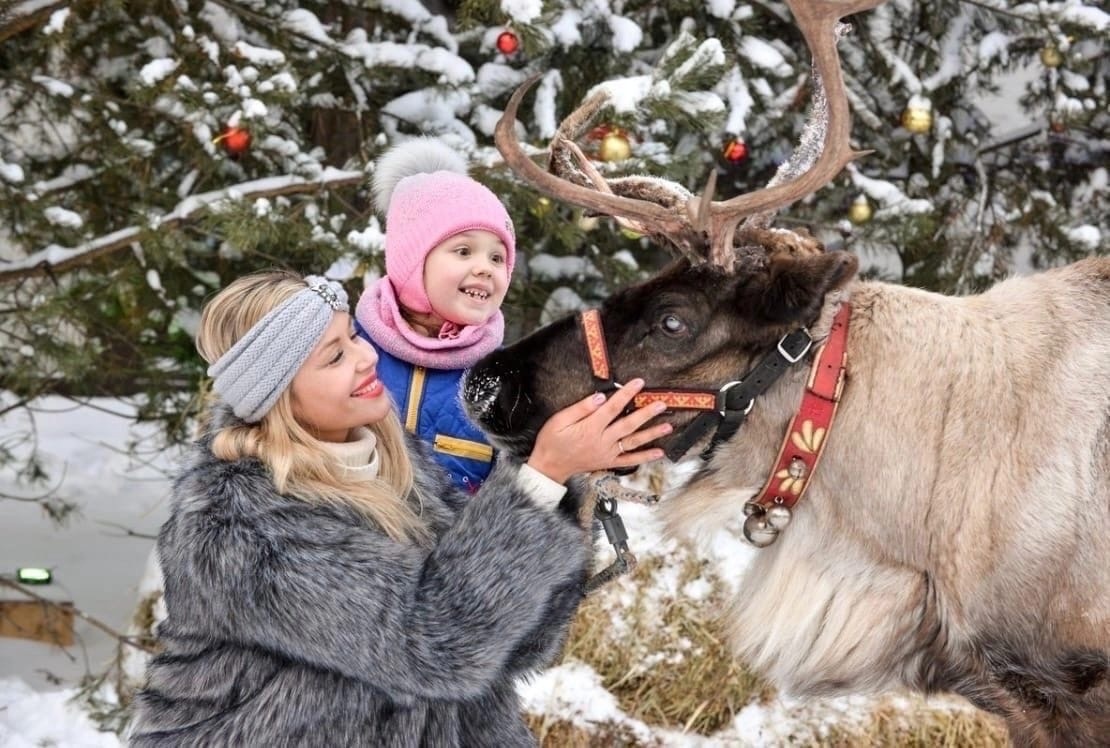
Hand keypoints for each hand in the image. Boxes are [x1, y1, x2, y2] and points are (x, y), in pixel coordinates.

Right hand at [526, 378, 670, 484]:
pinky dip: (645, 457)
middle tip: (661, 404)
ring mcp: (607, 453)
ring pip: (633, 442)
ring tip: (668, 426)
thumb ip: (581, 408)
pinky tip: (659, 452)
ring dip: (652, 434)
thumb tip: (600, 397)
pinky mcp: (608, 462)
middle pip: (628, 425)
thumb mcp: (559, 420)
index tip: (639, 383)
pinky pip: (630, 461)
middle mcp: (602, 441)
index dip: (627, 394)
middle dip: (646, 413)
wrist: (549, 466)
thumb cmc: (552, 441)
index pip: (613, 408)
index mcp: (590, 428)